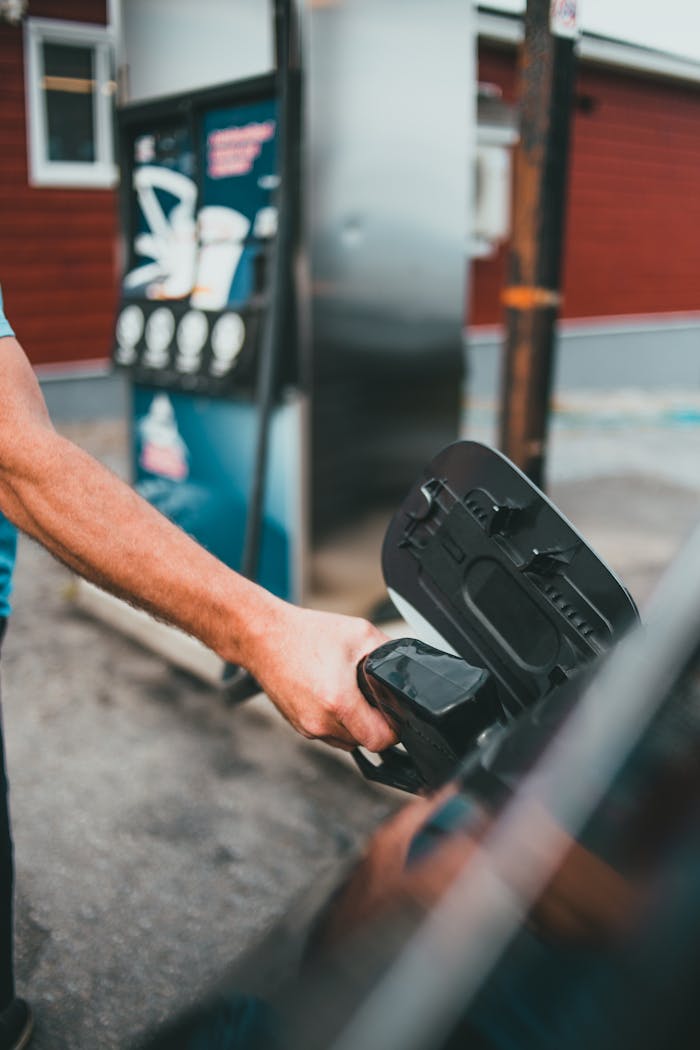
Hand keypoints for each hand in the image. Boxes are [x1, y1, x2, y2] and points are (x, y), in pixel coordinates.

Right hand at [244, 602, 398, 751]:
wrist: (262, 637)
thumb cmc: (304, 634)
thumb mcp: (359, 633)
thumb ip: (389, 652)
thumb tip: (405, 667)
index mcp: (338, 701)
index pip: (379, 740)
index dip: (393, 729)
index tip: (393, 714)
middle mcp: (320, 720)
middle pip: (363, 741)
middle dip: (373, 723)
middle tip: (371, 696)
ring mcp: (306, 726)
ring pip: (345, 740)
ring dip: (353, 724)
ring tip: (349, 693)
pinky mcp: (297, 725)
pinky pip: (326, 732)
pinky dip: (335, 719)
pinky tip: (332, 695)